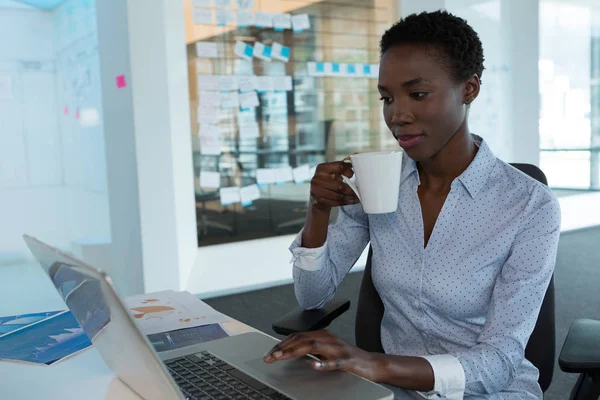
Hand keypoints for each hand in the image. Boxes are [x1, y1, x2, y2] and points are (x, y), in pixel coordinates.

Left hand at [263, 330, 381, 381]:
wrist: (371, 363)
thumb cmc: (347, 358)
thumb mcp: (326, 350)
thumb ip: (311, 348)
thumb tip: (290, 350)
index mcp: (322, 335)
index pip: (297, 336)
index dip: (281, 343)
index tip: (269, 352)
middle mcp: (329, 338)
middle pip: (301, 339)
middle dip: (283, 347)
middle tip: (269, 356)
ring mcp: (338, 349)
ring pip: (313, 346)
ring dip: (294, 351)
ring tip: (281, 357)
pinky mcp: (347, 360)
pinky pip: (334, 362)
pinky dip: (323, 363)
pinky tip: (314, 365)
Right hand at [310, 161, 359, 210]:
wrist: (318, 196)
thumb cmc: (329, 181)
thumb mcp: (334, 172)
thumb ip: (343, 166)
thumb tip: (355, 157)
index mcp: (322, 168)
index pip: (339, 166)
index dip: (348, 171)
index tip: (352, 175)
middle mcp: (317, 179)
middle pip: (339, 185)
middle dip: (351, 190)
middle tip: (359, 191)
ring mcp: (316, 191)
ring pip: (339, 196)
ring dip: (350, 197)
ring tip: (357, 197)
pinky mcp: (319, 200)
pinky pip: (336, 203)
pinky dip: (346, 202)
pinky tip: (352, 201)